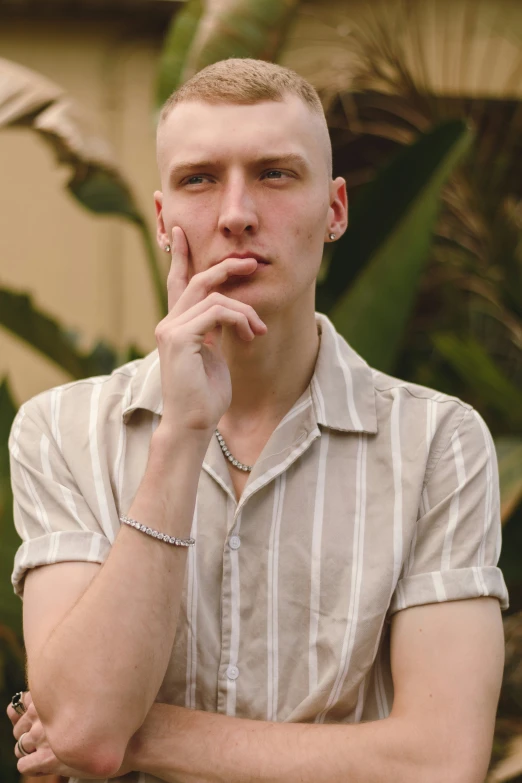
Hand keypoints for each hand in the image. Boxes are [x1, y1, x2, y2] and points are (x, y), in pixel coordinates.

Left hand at [7, 691, 133, 778]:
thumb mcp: (100, 692)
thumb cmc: (123, 714)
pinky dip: (31, 765)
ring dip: (30, 747)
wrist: (137, 736)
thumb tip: (68, 688)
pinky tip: (46, 764)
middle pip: (20, 723)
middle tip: (45, 735)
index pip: (25, 700)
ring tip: (47, 749)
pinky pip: (26, 765)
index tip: (41, 716)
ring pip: (20, 744)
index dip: (31, 710)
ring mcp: (46, 737)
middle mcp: (46, 713)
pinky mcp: (49, 759)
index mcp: (56, 693)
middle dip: (28, 729)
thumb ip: (79, 689)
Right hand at [155, 226, 266, 433]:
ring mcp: (171, 329)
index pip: (177, 282)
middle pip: (198, 280)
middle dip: (227, 267)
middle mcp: (168, 322)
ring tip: (258, 329)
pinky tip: (250, 335)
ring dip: (245, 310)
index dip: (181, 256)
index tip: (180, 230)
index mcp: (176, 325)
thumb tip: (230, 314)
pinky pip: (217, 311)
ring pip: (214, 296)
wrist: (192, 424)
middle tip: (252, 263)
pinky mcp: (179, 337)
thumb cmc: (205, 396)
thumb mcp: (213, 356)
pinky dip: (240, 319)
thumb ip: (215, 331)